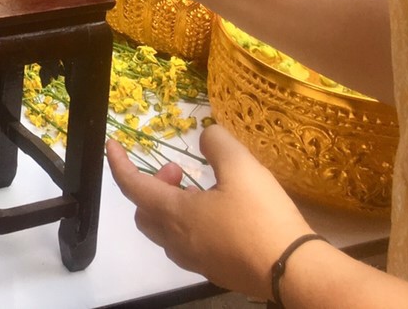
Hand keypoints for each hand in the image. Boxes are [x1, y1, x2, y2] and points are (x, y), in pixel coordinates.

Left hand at [107, 126, 315, 301]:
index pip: (133, 186)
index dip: (119, 164)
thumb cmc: (261, 217)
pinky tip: (221, 214)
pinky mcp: (215, 270)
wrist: (294, 272)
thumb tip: (206, 135)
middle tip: (179, 171)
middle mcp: (178, 241)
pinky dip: (190, 223)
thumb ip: (218, 144)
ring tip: (202, 190)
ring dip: (171, 205)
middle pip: (144, 212)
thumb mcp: (241, 167)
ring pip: (165, 231)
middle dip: (152, 185)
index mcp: (175, 214)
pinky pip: (188, 244)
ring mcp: (196, 260)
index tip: (113, 146)